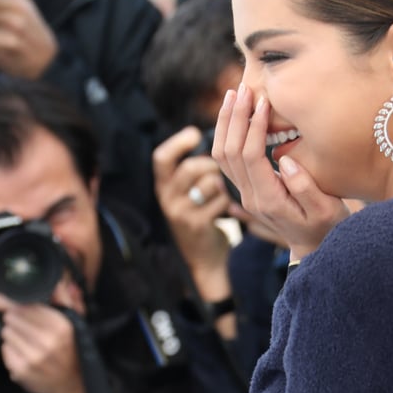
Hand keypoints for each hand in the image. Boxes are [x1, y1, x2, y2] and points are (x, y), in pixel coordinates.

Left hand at [0, 294, 86, 392]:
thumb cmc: (70, 349)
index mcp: (61, 326)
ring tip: (25, 339)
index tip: (2, 301)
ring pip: (7, 333)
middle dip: (14, 318)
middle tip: (22, 324)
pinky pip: (4, 350)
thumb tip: (56, 283)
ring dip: (12, 333)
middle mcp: (47, 342)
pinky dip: (10, 349)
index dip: (13, 302)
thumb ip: (63, 298)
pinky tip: (22, 351)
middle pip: (13, 317)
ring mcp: (33, 358)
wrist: (72, 384)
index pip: (27, 306)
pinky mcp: (21, 371)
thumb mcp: (73, 321)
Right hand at [153, 126, 231, 283]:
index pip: (161, 157)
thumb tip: (213, 135)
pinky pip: (222, 199)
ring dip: (224, 183)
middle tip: (222, 170)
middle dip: (212, 164)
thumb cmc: (201, 214)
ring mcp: (182, 213)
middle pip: (190, 167)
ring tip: (226, 192)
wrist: (203, 258)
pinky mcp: (198, 224)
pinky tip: (231, 208)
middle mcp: (168, 198)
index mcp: (164, 185)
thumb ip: (194, 168)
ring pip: (209, 183)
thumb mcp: (188, 192)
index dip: (178, 142)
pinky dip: (231, 200)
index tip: (195, 134)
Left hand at [212, 86, 350, 262]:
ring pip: (221, 155)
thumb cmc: (327, 226)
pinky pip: (226, 160)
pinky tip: (233, 114)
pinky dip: (226, 134)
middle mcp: (250, 197)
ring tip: (232, 95)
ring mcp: (244, 193)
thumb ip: (305, 187)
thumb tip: (284, 160)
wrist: (315, 246)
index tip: (264, 101)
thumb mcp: (327, 209)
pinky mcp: (246, 188)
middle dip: (235, 117)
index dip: (253, 126)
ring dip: (225, 123)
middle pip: (229, 152)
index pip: (250, 156)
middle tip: (243, 88)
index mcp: (268, 199)